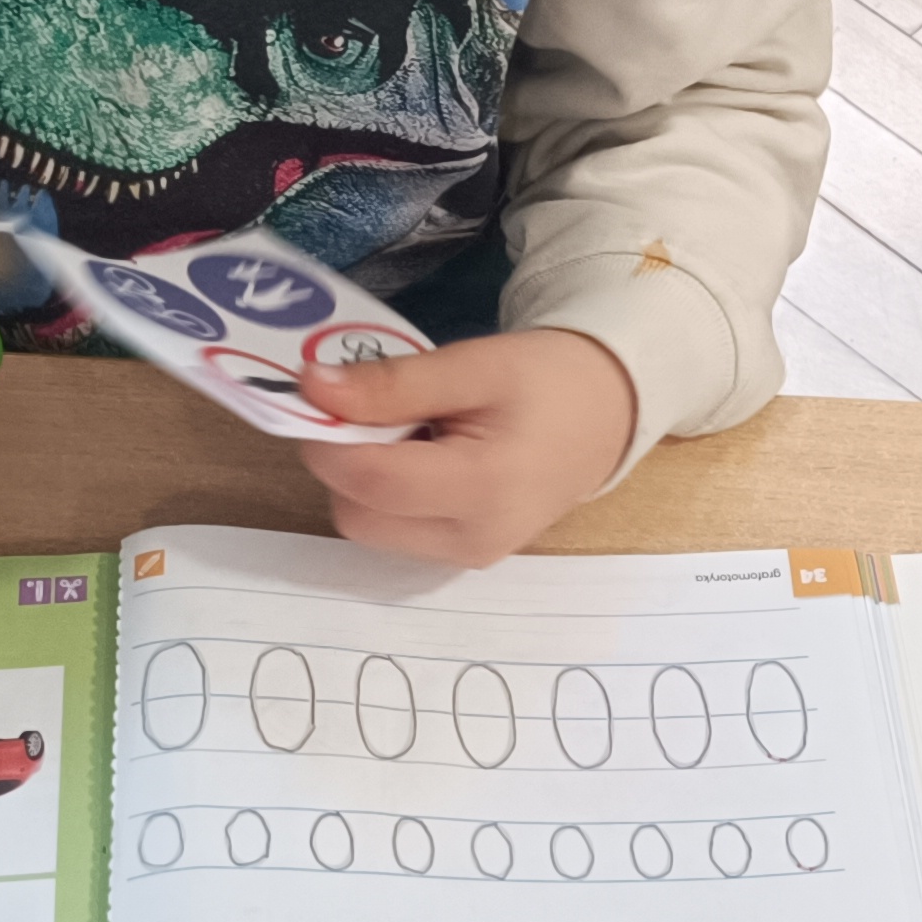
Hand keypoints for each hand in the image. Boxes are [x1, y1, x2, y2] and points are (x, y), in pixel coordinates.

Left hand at [296, 329, 636, 565]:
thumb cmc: (548, 380)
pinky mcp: (466, 557)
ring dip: (368, 479)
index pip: (368, 480)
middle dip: (348, 461)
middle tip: (380, 409)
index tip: (323, 391)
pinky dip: (392, 494)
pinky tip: (428, 457)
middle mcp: (470, 541)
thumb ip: (393, 382)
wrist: (611, 414)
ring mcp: (469, 557)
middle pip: (358, 513)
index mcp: (481, 489)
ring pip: (370, 526)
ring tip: (415, 432)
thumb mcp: (475, 364)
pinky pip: (396, 531)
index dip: (326, 436)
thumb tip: (310, 387)